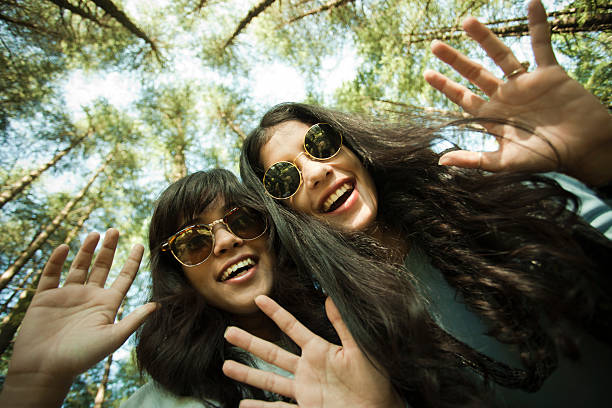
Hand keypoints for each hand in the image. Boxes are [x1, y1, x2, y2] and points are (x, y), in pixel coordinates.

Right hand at [0, 229, 156, 407]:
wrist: (45, 369)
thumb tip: (157, 305)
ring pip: (79, 266)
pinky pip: (51, 274)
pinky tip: (65, 247)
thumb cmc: (81, 356)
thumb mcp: (113, 337)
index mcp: (106, 305)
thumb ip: (133, 320)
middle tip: (115, 229)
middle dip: (109, 248)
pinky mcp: (45, 298)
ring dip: (86, 250)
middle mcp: (89, 297)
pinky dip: (57, 260)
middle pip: (102, 266)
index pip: (123, 278)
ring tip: (95, 234)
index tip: (139, 244)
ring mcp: (67, 296)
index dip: (131, 261)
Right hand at [222, 295, 402, 407]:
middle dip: (249, 342)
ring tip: (225, 366)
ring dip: (247, 374)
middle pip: (271, 352)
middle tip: (229, 332)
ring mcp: (303, 390)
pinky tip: (243, 407)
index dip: (275, 313)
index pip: (292, 327)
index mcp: (319, 351)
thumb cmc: (375, 381)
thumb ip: (344, 325)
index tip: (259, 299)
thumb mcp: (360, 349)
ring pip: (268, 379)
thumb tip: (332, 296)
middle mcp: (307, 369)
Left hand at [424, 0, 611, 185]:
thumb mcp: (505, 162)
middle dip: (455, 60)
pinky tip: (532, 3)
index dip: (446, 86)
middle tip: (435, 45)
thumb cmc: (545, 158)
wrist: (584, 149)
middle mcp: (505, 96)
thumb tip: (441, 161)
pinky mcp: (549, 73)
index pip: (463, 97)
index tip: (427, 73)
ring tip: (466, 21)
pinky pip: (543, 44)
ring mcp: (526, 83)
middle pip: (475, 73)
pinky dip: (539, 24)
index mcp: (493, 115)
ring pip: (501, 55)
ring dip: (484, 38)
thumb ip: (474, 160)